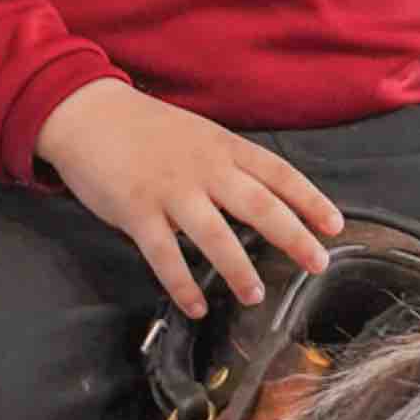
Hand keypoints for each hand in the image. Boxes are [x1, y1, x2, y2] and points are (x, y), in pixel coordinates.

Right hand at [35, 79, 340, 319]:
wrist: (85, 113)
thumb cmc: (142, 128)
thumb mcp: (196, 134)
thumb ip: (226, 164)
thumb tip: (258, 201)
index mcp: (222, 147)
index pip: (278, 173)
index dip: (309, 199)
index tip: (334, 225)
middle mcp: (203, 168)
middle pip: (258, 205)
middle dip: (293, 236)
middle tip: (318, 264)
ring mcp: (169, 190)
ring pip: (214, 234)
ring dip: (238, 269)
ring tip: (255, 295)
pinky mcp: (135, 210)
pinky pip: (164, 254)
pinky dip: (182, 283)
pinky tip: (196, 306)